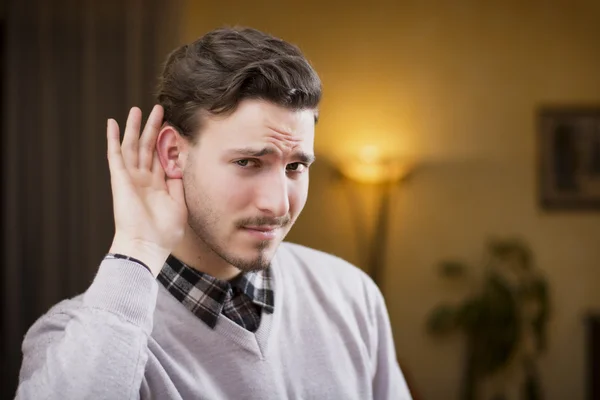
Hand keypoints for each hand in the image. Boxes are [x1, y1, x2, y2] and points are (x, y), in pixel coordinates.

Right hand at [106, 105, 186, 275]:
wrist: (147, 246)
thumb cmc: (164, 233)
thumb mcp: (180, 205)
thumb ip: (180, 184)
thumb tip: (183, 166)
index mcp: (158, 187)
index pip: (162, 158)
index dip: (167, 142)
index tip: (174, 126)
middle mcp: (144, 180)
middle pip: (148, 147)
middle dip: (153, 128)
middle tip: (159, 109)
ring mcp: (131, 178)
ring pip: (132, 146)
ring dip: (134, 127)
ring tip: (138, 109)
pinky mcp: (120, 178)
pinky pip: (115, 154)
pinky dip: (113, 138)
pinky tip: (112, 123)